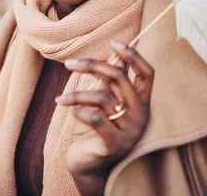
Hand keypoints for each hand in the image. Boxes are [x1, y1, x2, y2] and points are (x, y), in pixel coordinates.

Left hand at [57, 42, 153, 193]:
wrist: (89, 164)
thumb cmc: (96, 128)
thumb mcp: (107, 102)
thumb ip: (113, 80)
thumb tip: (117, 50)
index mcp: (142, 102)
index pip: (147, 74)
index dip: (134, 56)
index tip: (114, 42)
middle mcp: (140, 115)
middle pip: (119, 78)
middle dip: (92, 66)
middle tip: (69, 64)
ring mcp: (130, 131)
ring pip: (102, 97)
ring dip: (76, 94)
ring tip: (59, 99)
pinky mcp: (114, 144)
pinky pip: (96, 119)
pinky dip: (79, 110)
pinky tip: (66, 108)